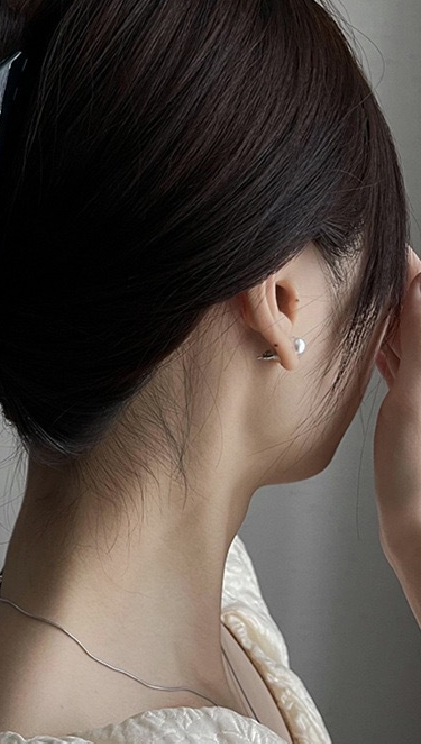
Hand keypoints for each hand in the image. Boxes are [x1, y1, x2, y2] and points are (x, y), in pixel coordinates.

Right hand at [374, 245, 420, 563]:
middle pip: (418, 318)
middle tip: (365, 268)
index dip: (410, 273)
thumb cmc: (416, 475)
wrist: (418, 526)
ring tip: (362, 296)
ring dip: (388, 317)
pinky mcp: (413, 404)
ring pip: (408, 338)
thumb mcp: (412, 401)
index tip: (386, 251)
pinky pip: (400, 362)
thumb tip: (419, 288)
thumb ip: (416, 343)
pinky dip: (385, 346)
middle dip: (397, 291)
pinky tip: (371, 340)